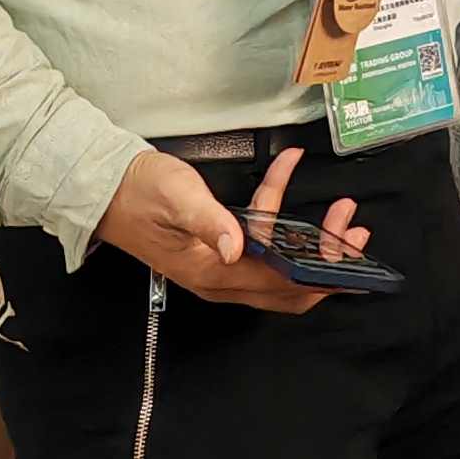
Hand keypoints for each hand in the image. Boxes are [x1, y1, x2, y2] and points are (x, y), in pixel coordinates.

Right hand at [94, 142, 369, 314]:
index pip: (280, 284)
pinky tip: (287, 173)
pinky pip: (261, 247)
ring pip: (279, 270)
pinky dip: (281, 220)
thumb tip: (239, 246)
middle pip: (287, 285)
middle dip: (327, 263)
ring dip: (312, 246)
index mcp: (212, 273)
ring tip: (341, 217)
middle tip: (355, 231)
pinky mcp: (216, 254)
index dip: (320, 273)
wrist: (104, 188)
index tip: (351, 252)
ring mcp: (218, 269)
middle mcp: (219, 280)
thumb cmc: (141, 191)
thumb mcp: (179, 198)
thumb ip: (210, 222)